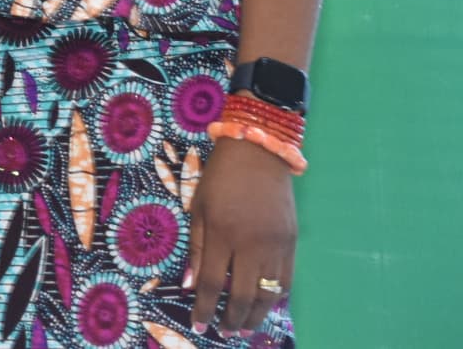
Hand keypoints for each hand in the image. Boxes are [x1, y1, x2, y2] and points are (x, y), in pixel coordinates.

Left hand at [185, 137, 296, 335]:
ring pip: (269, 293)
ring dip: (256, 315)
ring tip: (243, 327)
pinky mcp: (293, 243)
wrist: (259, 153)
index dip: (205, 308)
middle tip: (224, 332)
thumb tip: (191, 285)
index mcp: (222, 233)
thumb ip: (195, 247)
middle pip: (244, 295)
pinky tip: (265, 306)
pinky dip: (276, 298)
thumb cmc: (220, 178)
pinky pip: (286, 280)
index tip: (199, 325)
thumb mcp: (197, 207)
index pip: (213, 283)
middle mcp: (251, 244)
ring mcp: (276, 245)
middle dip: (232, 318)